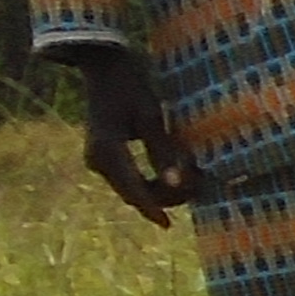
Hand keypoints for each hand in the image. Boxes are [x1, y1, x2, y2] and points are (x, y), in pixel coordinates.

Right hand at [76, 50, 197, 221]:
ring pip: (131, 188)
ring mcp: (97, 160)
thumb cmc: (131, 88)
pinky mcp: (103, 157)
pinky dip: (149, 181)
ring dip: (158, 191)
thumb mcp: (151, 117)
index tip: (169, 225)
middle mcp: (97, 160)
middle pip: (132, 193)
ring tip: (191, 180)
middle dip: (163, 198)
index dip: (152, 208)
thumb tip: (178, 183)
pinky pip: (128, 178)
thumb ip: (163, 151)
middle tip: (197, 189)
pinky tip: (174, 174)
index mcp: (108, 149)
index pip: (133, 189)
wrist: (103, 70)